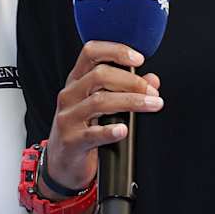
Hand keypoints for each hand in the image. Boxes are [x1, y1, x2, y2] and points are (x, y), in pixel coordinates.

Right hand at [44, 40, 162, 192]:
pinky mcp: (71, 140)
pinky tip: (123, 130)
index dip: (115, 51)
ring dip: (131, 101)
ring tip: (152, 105)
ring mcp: (68, 117)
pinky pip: (92, 134)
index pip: (91, 53)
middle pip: (99, 76)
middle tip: (152, 92)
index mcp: (77, 81)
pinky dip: (110, 131)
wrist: (62, 162)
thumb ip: (126, 90)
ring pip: (99, 102)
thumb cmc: (82, 129)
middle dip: (131, 81)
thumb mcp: (102, 106)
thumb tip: (153, 81)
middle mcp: (70, 95)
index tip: (139, 59)